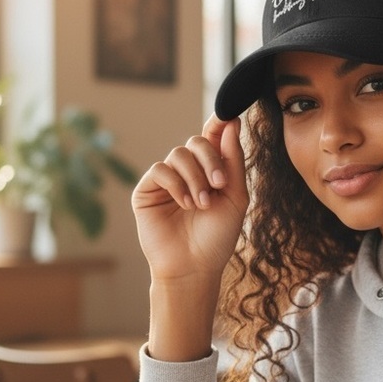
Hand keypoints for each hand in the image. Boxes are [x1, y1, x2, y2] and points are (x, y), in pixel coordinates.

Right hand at [132, 113, 249, 283]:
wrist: (195, 266)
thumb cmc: (217, 236)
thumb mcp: (235, 197)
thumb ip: (233, 161)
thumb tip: (231, 123)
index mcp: (210, 171)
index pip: (212, 138)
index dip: (218, 123)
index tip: (228, 116)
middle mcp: (188, 172)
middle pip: (196, 142)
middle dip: (210, 159)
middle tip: (218, 184)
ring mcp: (167, 180)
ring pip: (178, 154)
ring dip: (195, 178)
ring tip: (201, 204)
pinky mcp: (147, 190)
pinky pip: (161, 170)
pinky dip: (177, 185)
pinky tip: (185, 204)